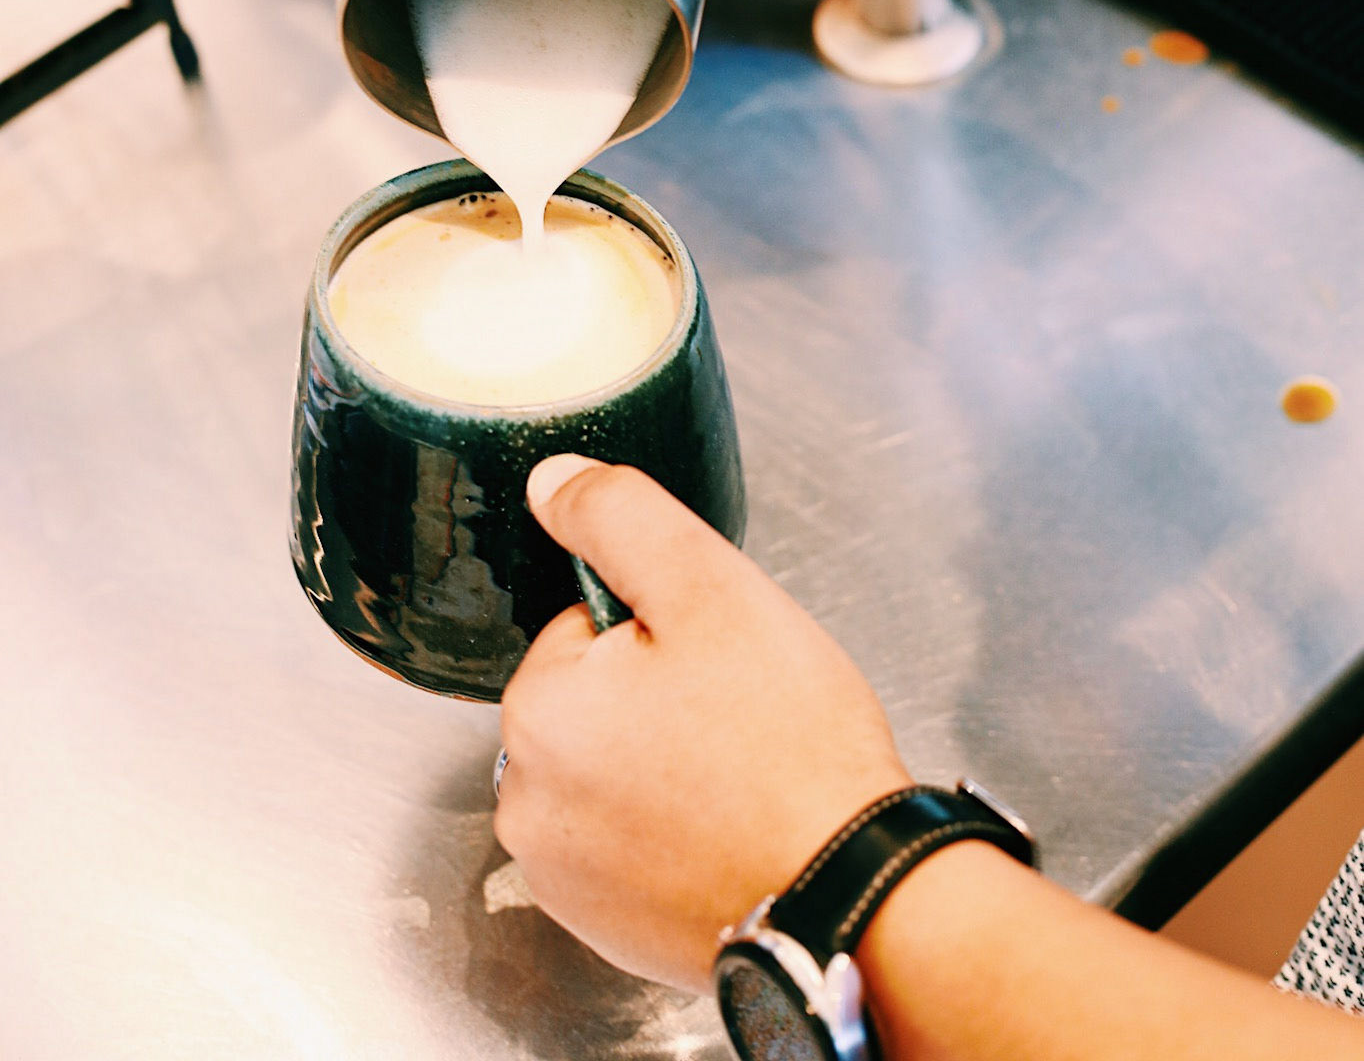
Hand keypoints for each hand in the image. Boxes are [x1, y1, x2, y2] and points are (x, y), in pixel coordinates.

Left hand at [494, 456, 909, 987]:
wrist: (852, 895)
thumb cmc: (788, 748)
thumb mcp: (707, 586)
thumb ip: (618, 516)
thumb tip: (550, 481)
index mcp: (538, 711)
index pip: (587, 629)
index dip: (662, 633)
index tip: (717, 664)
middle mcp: (527, 804)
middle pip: (595, 703)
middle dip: (660, 699)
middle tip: (737, 721)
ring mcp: (564, 877)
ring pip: (612, 774)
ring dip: (665, 768)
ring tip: (740, 780)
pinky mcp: (606, 931)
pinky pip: (630, 848)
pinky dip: (674, 837)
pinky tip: (731, 835)